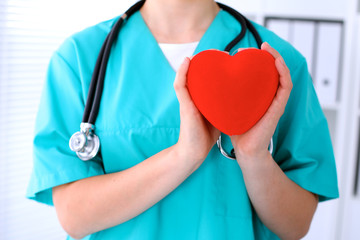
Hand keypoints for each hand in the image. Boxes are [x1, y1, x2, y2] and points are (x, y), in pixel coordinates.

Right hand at [173, 57, 219, 164]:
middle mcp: (193, 98)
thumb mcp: (219, 117)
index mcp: (202, 100)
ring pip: (186, 76)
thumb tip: (240, 98)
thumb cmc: (205, 136)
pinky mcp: (183, 105)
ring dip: (192, 63)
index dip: (215, 69)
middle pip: (196, 76)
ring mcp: (186, 100)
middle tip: (221, 53)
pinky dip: (182, 72)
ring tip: (202, 54)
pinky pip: (180, 85)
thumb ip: (225, 107)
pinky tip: (188, 61)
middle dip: (206, 62)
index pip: (206, 81)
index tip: (228, 60)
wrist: (194, 152)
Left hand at [230, 42, 292, 161]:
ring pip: (283, 75)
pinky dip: (283, 72)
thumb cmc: (235, 129)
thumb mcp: (228, 107)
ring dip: (278, 59)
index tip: (245, 50)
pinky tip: (276, 62)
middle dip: (269, 56)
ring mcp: (275, 102)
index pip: (262, 74)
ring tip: (268, 49)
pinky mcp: (279, 108)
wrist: (244, 151)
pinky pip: (286, 86)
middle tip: (260, 46)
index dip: (258, 60)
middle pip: (274, 71)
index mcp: (258, 96)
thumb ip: (223, 95)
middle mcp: (268, 97)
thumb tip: (209, 81)